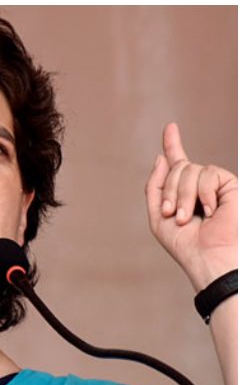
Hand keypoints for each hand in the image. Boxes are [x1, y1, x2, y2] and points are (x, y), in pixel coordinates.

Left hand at [145, 123, 236, 290]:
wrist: (209, 257)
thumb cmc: (185, 243)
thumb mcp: (158, 216)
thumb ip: (155, 186)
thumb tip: (162, 157)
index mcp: (182, 193)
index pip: (177, 163)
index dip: (173, 144)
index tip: (171, 127)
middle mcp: (199, 186)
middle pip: (176, 167)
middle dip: (169, 191)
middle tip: (173, 215)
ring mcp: (215, 184)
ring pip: (189, 169)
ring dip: (182, 195)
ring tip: (187, 218)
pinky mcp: (230, 185)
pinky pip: (208, 173)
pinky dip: (203, 194)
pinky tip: (212, 211)